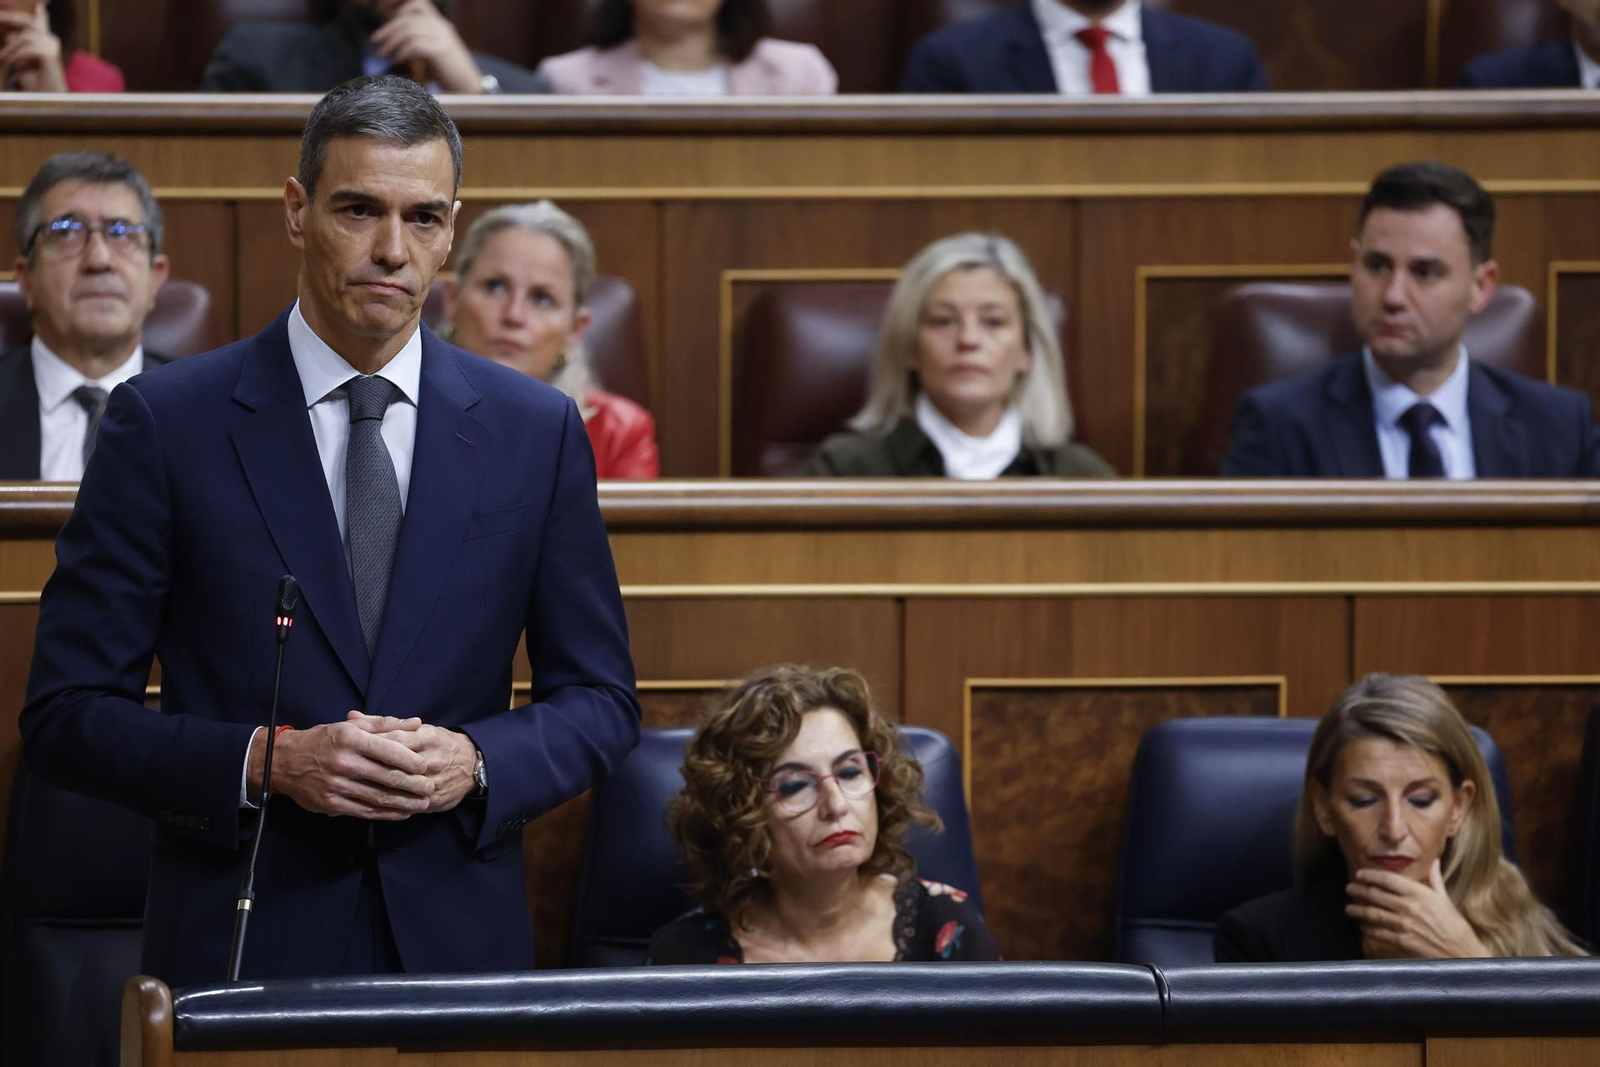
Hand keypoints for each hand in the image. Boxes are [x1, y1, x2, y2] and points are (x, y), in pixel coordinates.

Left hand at [0, 8, 67, 92]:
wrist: (44, 97)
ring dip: (11, 48)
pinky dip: (17, 55)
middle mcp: (51, 41)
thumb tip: (11, 33)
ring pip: (25, 37)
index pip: (41, 21)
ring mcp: (52, 47)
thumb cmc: (33, 79)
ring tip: (5, 59)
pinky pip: (28, 48)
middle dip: (11, 19)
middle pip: (29, 23)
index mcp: (45, 40)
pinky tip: (12, 63)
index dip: (39, 13)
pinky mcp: (49, 55)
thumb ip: (17, 45)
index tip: (39, 4)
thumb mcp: (20, 58)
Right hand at [249, 713, 434, 819]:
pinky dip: (386, 814)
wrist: (285, 761)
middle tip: (431, 789)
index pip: (389, 751)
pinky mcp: (331, 804)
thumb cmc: (324, 740)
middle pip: (387, 777)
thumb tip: (417, 723)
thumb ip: (386, 724)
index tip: (427, 767)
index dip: (412, 761)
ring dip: (404, 803)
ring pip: (378, 797)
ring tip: (423, 804)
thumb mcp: (352, 725)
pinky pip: (365, 811)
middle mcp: (344, 762)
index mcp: (351, 739)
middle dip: (413, 785)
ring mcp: (337, 785)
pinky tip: (401, 813)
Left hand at [355, 710, 479, 812]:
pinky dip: (389, 805)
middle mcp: (431, 759)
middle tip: (344, 772)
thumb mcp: (417, 729)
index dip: (367, 744)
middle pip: (393, 765)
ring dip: (375, 789)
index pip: (392, 740)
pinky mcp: (435, 799)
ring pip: (399, 788)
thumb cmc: (439, 743)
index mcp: (426, 738)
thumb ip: (383, 724)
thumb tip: (351, 715)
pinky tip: (370, 804)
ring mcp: (433, 781)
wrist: (473, 763)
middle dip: (367, 769)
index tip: (347, 748)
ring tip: (353, 789)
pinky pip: (408, 805)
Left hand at [368, 0, 484, 93]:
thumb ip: (418, 41)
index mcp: (440, 24)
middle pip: (407, 17)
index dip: (397, 6)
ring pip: (408, 30)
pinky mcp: (441, 50)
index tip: (381, 15)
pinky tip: (397, 60)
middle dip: (388, 28)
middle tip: (375, 41)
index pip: (417, 4)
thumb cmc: (449, 74)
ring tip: (382, 55)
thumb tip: (394, 40)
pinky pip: (414, 45)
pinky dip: (402, 52)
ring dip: (391, 42)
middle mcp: (441, 26)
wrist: (470, 90)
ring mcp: (442, 37)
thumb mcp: (433, 52)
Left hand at [1346, 859, 1490, 959]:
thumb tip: (1434, 861)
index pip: (1388, 879)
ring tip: (1348, 908)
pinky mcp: (1402, 941)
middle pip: (1376, 895)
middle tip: (1349, 889)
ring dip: (1358, 910)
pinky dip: (1367, 929)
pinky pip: (1378, 932)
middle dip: (1359, 891)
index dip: (1371, 875)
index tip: (1360, 874)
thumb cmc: (1455, 926)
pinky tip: (1362, 927)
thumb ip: (1435, 879)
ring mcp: (1404, 924)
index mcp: (1420, 893)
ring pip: (1373, 914)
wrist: (1463, 953)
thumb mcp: (1445, 899)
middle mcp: (1409, 906)